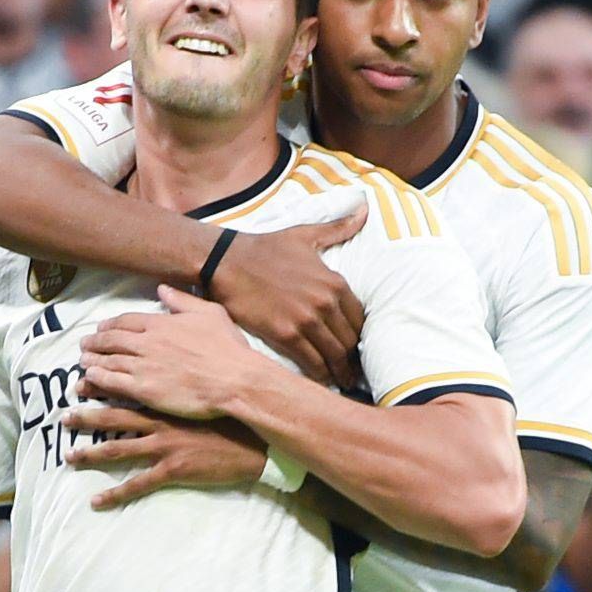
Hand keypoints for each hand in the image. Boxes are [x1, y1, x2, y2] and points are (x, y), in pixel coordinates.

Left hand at [63, 401, 272, 508]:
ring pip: (119, 449)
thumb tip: (179, 370)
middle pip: (115, 418)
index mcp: (168, 403)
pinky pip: (137, 484)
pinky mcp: (172, 471)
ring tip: (69, 456)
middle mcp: (160, 423)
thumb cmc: (235, 418)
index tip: (81, 383)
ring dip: (91, 453)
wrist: (256, 445)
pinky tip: (95, 501)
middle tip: (64, 417)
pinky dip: (114, 494)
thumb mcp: (210, 393)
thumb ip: (189, 382)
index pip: (127, 390)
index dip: (102, 386)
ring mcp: (165, 447)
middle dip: (87, 417)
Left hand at [78, 285, 279, 420]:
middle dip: (95, 341)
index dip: (110, 325)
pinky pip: (113, 382)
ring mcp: (144, 366)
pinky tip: (89, 378)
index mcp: (162, 324)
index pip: (127, 321)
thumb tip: (162, 289)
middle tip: (84, 344)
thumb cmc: (228, 349)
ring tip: (82, 362)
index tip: (101, 328)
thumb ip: (183, 301)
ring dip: (92, 360)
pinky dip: (98, 379)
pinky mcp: (144, 390)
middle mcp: (148, 342)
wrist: (234, 380)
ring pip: (108, 360)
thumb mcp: (211, 314)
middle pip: (112, 339)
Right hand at [208, 207, 367, 384]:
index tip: (356, 347)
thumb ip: (337, 228)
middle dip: (352, 357)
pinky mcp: (286, 335)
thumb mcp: (304, 235)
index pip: (360, 318)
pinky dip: (320, 375)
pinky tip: (322, 380)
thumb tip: (364, 211)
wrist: (227, 262)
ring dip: (340, 371)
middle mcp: (325, 302)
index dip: (359, 335)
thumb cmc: (265, 248)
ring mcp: (306, 320)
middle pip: (350, 340)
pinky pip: (312, 362)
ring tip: (343, 381)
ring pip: (334, 355)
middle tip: (352, 370)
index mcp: (334, 282)